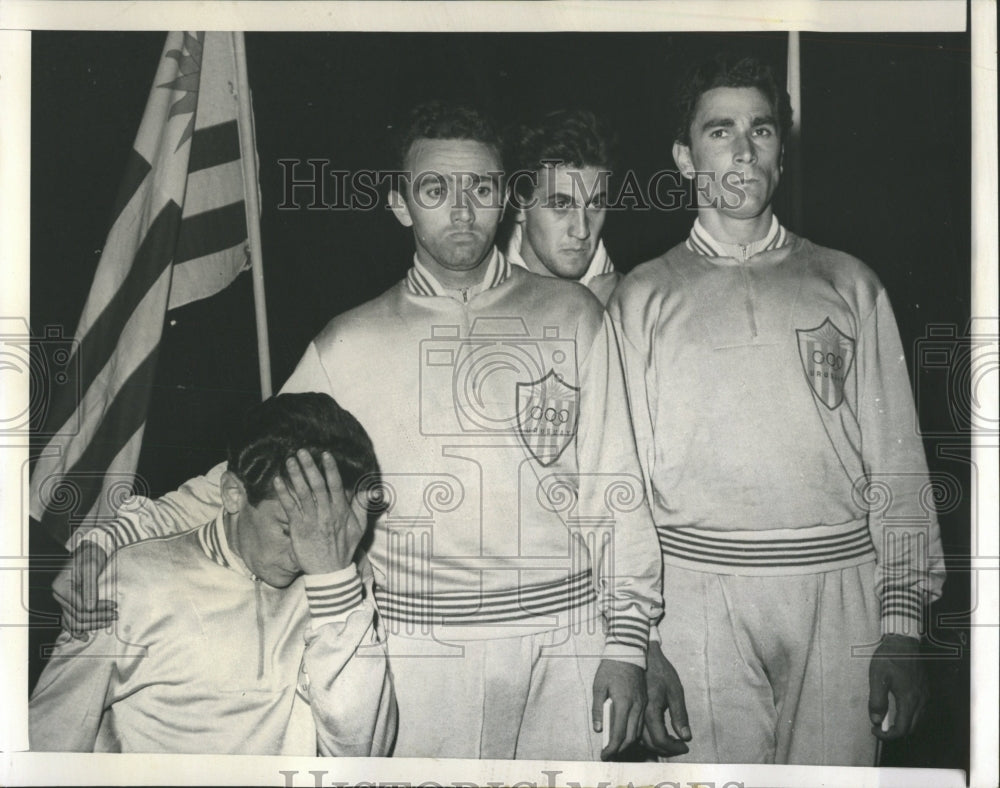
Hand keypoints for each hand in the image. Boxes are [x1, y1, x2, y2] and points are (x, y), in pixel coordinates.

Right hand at [51, 541, 113, 639]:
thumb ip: (90, 588)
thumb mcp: (92, 567)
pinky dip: (76, 629)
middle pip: (78, 615)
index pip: (82, 606)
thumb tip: (91, 608)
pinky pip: (69, 619)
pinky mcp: (69, 601)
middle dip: (98, 617)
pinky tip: (84, 637)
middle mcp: (59, 595)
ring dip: (91, 623)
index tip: (114, 606)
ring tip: (108, 622)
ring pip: (74, 620)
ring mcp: (62, 600)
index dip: (99, 609)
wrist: (90, 548)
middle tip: (115, 615)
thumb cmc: (91, 555)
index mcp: (62, 587)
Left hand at [273, 449, 367, 574]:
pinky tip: (277, 481)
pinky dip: (284, 494)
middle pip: (317, 485)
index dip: (330, 469)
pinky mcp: (299, 528)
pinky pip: (290, 508)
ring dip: (295, 476)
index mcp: (341, 510)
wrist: (330, 571)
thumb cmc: (344, 547)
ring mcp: (312, 520)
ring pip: (303, 493)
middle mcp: (327, 513)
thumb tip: (371, 490)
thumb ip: (362, 506)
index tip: (325, 454)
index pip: (336, 485)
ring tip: (289, 461)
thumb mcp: (360, 527)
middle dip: (309, 467)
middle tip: (301, 451)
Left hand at [592, 658, 645, 759]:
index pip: (618, 733)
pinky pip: (641, 722)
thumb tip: (598, 728)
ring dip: (627, 742)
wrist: (628, 651)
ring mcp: (642, 703)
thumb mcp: (599, 686)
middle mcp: (636, 706)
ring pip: (638, 731)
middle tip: (609, 754)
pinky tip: (625, 734)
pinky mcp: (644, 700)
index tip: (605, 755)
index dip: (612, 748)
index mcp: (624, 703)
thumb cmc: (610, 668)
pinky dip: (633, 732)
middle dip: (620, 749)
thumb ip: (598, 708)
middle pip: (630, 736)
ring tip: (616, 747)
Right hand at [641, 641, 690, 756]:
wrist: (643, 655)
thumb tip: (686, 737)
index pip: (660, 740)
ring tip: (671, 742)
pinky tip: (659, 733)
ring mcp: (632, 712)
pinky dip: (649, 738)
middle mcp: (638, 715)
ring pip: (641, 740)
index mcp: (650, 711)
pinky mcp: (630, 710)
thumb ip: (680, 715)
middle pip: (650, 744)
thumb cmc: (660, 671)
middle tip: (679, 746)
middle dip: (666, 750)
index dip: (674, 748)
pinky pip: (637, 731)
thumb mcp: (675, 691)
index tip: (685, 747)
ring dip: (657, 746)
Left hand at [868, 634, 927, 739]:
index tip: (875, 730)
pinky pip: (920, 712)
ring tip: (887, 718)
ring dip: (903, 725)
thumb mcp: (877, 677)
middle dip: (895, 732)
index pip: (902, 729)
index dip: (887, 735)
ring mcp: (925, 696)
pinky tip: (898, 709)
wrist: (904, 642)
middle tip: (879, 726)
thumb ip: (876, 700)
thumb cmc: (889, 657)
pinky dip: (909, 716)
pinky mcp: (926, 691)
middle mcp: (921, 701)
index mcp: (908, 700)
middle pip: (911, 729)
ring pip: (917, 721)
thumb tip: (875, 719)